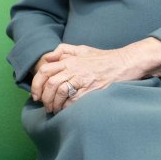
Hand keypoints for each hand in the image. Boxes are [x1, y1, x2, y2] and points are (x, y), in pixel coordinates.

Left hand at [29, 39, 160, 113]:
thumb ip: (64, 51)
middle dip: (44, 97)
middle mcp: (73, 68)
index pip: (44, 70)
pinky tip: (66, 111)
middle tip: (45, 105)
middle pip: (49, 82)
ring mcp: (82, 78)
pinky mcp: (91, 89)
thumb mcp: (82, 49)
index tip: (36, 95)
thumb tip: (48, 57)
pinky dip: (66, 107)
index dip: (36, 84)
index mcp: (69, 59)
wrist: (124, 63)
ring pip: (59, 91)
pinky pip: (73, 100)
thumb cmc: (103, 58)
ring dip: (54, 103)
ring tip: (55, 110)